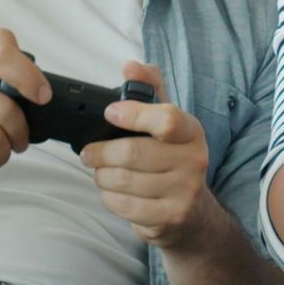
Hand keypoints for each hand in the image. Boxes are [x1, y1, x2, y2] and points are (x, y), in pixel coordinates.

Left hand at [78, 60, 215, 248]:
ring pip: (124, 181)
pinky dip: (108, 197)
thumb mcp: (167, 122)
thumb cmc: (173, 159)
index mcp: (192, 132)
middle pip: (134, 154)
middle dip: (101, 153)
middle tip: (89, 153)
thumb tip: (131, 66)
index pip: (167, 119)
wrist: (194, 213)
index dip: (134, 115)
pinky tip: (111, 191)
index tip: (110, 113)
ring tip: (100, 171)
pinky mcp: (169, 218)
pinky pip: (124, 205)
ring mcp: (184, 192)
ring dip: (102, 176)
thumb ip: (149, 89)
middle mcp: (194, 161)